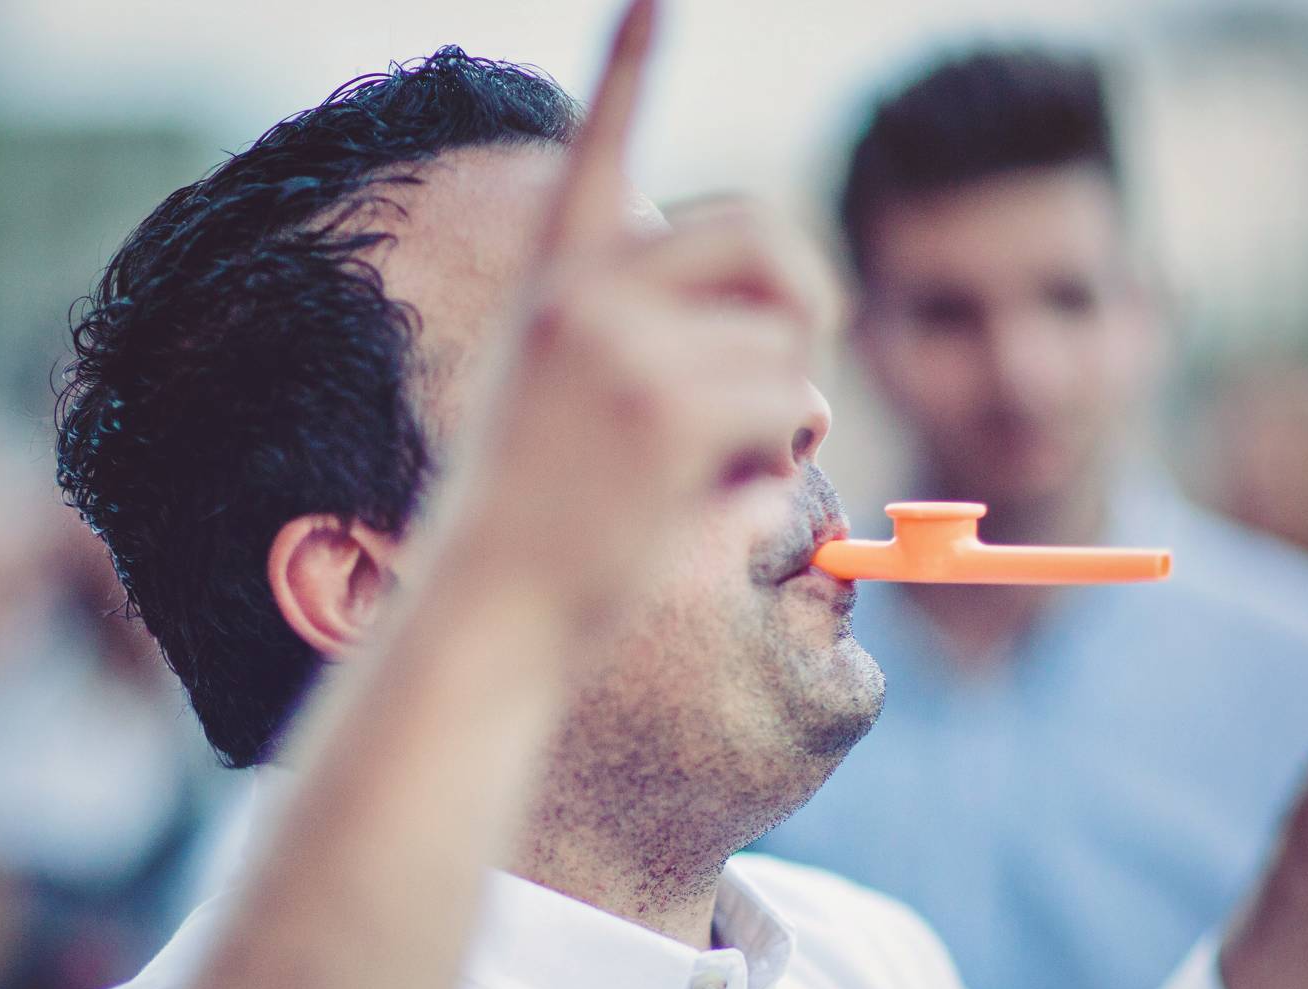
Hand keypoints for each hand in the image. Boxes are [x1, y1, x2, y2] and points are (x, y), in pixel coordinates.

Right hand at [426, 0, 839, 640]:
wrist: (491, 610)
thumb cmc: (544, 521)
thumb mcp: (574, 402)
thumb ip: (659, 347)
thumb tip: (817, 369)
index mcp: (558, 280)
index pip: (605, 148)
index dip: (632, 60)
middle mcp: (585, 290)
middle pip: (761, 235)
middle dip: (807, 301)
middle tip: (802, 366)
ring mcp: (622, 344)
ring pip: (788, 338)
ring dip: (788, 408)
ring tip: (717, 467)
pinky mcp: (666, 407)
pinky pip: (791, 404)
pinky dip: (780, 458)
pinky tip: (713, 497)